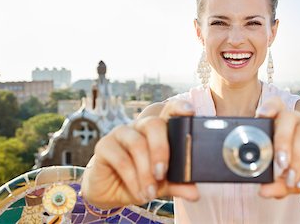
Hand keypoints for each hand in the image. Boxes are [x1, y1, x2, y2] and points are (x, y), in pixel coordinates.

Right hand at [80, 100, 199, 208]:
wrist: (108, 192)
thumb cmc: (139, 180)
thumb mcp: (161, 184)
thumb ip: (178, 184)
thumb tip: (195, 193)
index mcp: (157, 130)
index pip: (169, 111)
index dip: (179, 108)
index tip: (190, 111)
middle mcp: (140, 126)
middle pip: (154, 125)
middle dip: (161, 150)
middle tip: (162, 174)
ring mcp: (121, 133)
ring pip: (137, 144)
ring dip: (146, 172)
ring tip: (151, 192)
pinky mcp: (104, 145)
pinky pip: (121, 160)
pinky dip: (133, 180)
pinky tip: (139, 193)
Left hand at [256, 97, 299, 198]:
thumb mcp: (294, 181)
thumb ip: (278, 184)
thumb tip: (262, 190)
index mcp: (288, 125)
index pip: (276, 107)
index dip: (269, 108)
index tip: (261, 116)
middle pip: (287, 118)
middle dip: (280, 141)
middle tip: (278, 164)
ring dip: (296, 157)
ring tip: (290, 178)